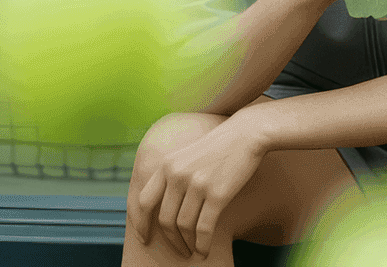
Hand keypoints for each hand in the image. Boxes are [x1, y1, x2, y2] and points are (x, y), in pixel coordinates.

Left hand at [129, 115, 268, 260]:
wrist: (246, 134)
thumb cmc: (218, 147)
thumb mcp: (187, 155)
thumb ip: (172, 175)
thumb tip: (163, 205)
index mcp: (166, 165)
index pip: (142, 201)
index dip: (140, 224)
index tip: (144, 238)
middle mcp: (177, 174)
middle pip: (164, 219)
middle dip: (171, 239)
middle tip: (179, 250)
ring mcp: (197, 184)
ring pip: (184, 226)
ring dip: (187, 244)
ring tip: (193, 252)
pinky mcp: (217, 193)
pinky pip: (204, 228)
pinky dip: (202, 244)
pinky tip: (205, 251)